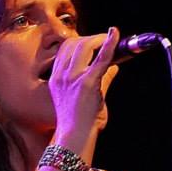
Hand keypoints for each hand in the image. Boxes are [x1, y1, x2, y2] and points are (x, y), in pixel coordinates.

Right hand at [49, 27, 120, 142]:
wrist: (75, 136)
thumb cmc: (79, 121)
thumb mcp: (83, 97)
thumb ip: (100, 79)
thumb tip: (114, 67)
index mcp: (56, 79)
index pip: (65, 49)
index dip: (80, 41)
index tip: (93, 43)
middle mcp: (61, 76)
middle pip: (74, 43)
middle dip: (92, 38)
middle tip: (105, 40)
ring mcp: (72, 78)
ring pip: (85, 46)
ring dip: (100, 39)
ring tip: (111, 40)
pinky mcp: (87, 83)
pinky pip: (101, 58)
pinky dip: (110, 44)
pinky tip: (115, 34)